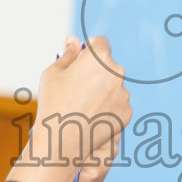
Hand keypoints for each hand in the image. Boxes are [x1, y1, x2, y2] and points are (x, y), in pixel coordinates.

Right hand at [8, 36, 131, 181]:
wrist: (62, 141)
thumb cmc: (53, 103)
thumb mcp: (54, 73)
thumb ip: (68, 54)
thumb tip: (73, 40)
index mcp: (99, 57)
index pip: (99, 43)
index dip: (88, 51)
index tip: (79, 61)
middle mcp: (117, 73)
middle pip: (108, 66)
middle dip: (96, 73)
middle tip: (76, 89)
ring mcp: (124, 94)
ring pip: (114, 86)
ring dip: (103, 91)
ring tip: (82, 106)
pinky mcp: (127, 113)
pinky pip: (118, 105)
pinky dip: (108, 108)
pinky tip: (91, 117)